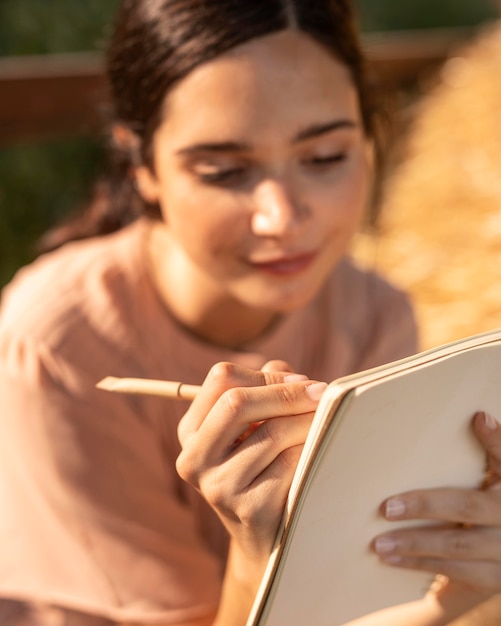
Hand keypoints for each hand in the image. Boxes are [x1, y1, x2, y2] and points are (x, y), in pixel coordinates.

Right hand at [176, 360, 326, 565]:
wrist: (268, 537)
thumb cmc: (266, 466)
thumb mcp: (256, 426)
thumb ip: (267, 389)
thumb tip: (292, 374)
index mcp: (191, 431)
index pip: (221, 379)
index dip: (266, 375)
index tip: (302, 380)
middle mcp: (194, 459)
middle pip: (236, 402)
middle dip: (287, 392)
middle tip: (323, 392)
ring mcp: (218, 486)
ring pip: (272, 433)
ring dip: (308, 420)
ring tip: (327, 419)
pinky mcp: (249, 509)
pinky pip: (291, 463)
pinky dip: (312, 449)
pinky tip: (321, 449)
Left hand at [373, 411, 500, 609]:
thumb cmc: (487, 503)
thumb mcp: (492, 477)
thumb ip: (488, 455)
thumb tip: (476, 417)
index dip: (496, 439)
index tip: (478, 418)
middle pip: (468, 506)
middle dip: (425, 506)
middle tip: (385, 508)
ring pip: (459, 545)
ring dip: (415, 544)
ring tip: (379, 543)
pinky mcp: (498, 578)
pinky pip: (457, 573)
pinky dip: (421, 565)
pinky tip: (392, 560)